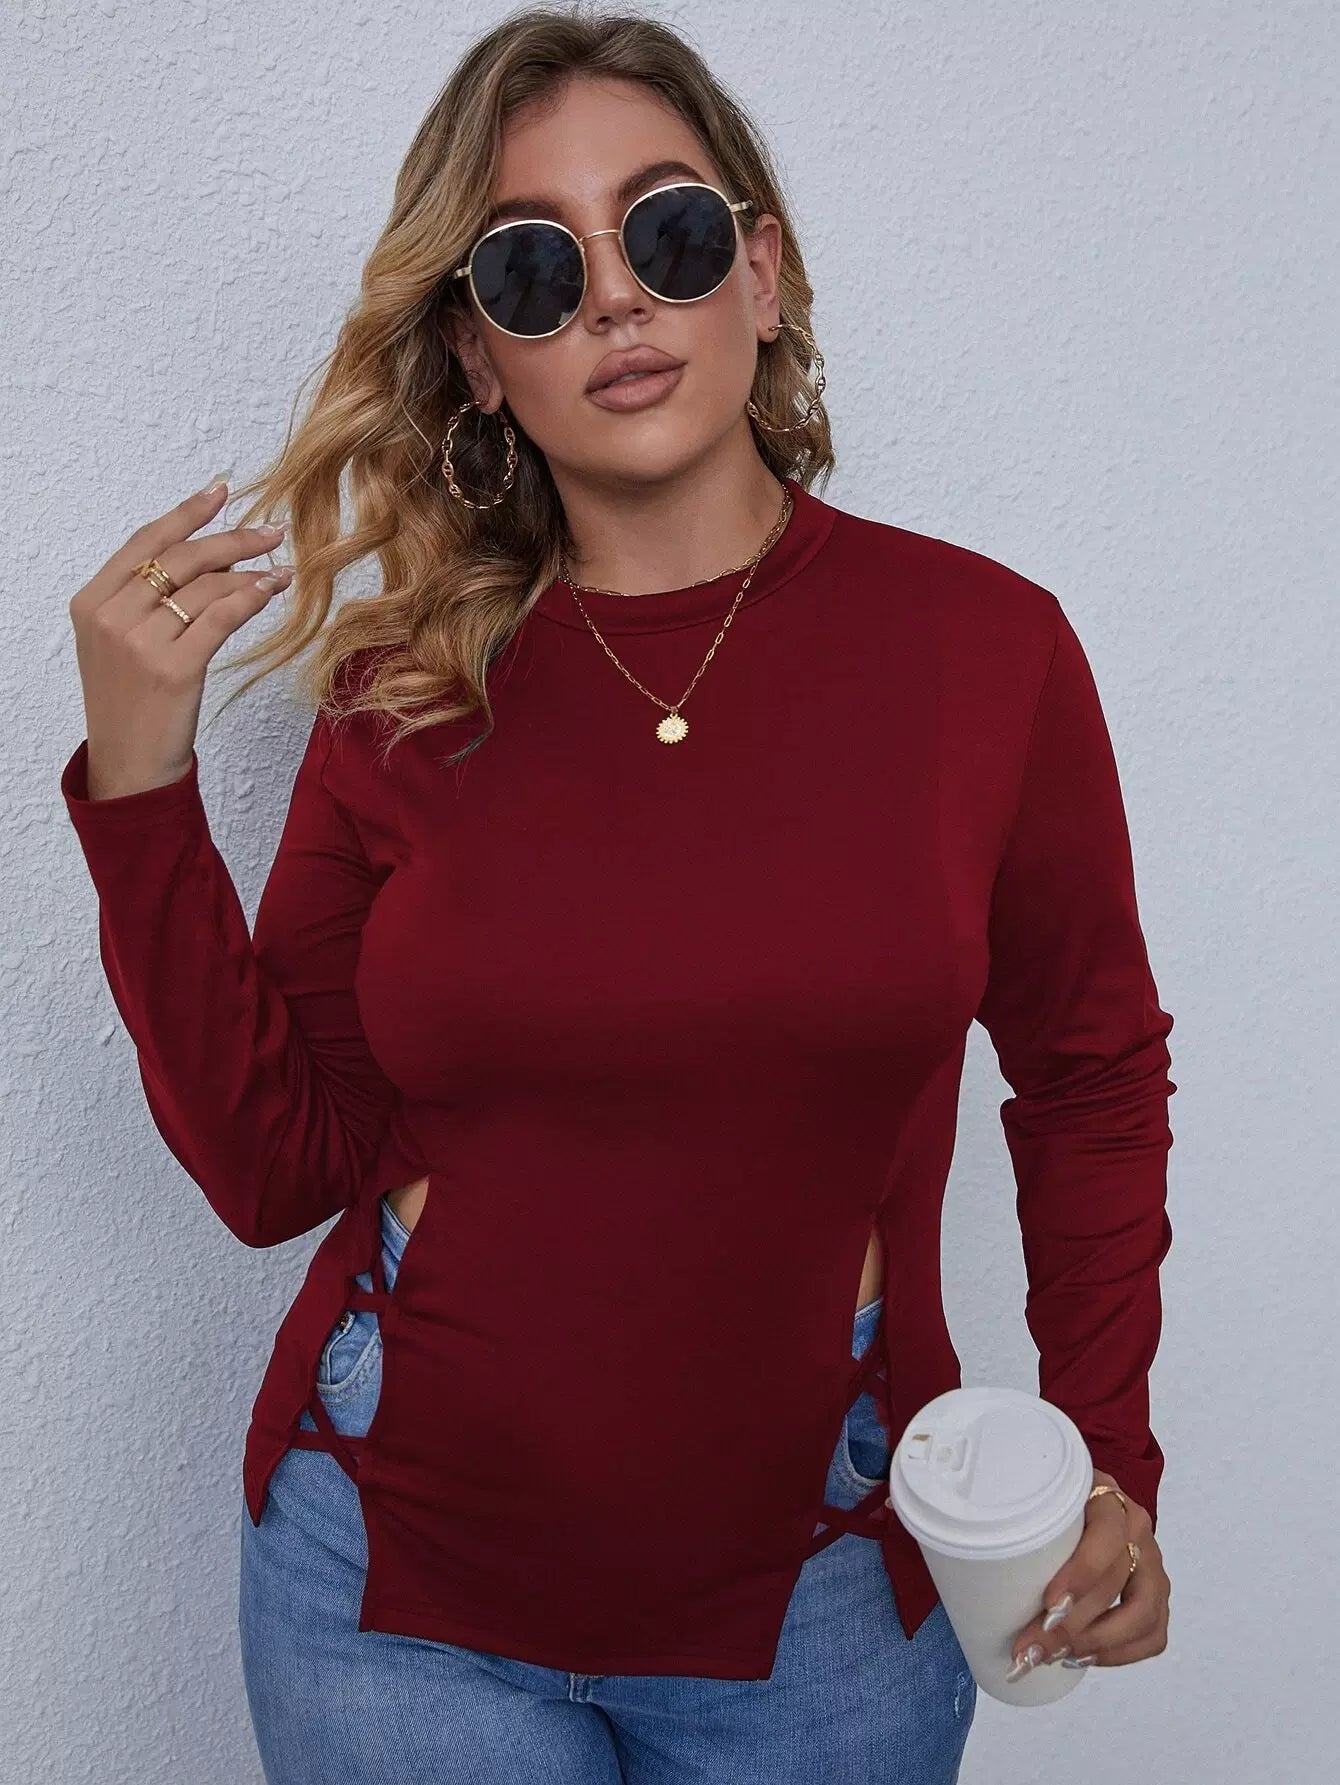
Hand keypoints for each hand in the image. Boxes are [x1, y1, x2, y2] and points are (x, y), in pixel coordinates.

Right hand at [67, 478, 291, 798]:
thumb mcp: (118, 644)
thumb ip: (142, 600)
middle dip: (232, 538)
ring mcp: (140, 643)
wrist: (129, 765)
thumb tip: (203, 557)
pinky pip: (221, 617)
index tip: (221, 490)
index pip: (144, 542)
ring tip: (278, 567)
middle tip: (271, 531)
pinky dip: (250, 597)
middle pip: (180, 557)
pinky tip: (270, 589)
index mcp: (91, 602)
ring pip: (206, 586)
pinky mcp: (174, 669)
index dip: (186, 513)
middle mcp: (111, 617)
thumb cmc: (130, 704)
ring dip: (250, 571)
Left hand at [1005, 1469, 1169, 1679]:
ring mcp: (1150, 1560)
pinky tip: (1085, 1659)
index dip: (1082, 1573)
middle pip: (1116, 1581)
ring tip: (1055, 1656)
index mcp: (1103, 1495)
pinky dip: (1123, 1654)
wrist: (1072, 1493)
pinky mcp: (1154, 1591)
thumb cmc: (1039, 1498)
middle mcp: (1134, 1525)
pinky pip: (1153, 1632)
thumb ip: (1005, 1513)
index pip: (1106, 1534)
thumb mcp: (1027, 1493)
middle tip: (1031, 1648)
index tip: (1048, 1604)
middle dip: (1073, 1624)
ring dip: (1097, 1643)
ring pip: (1142, 1612)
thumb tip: (952, 1561)